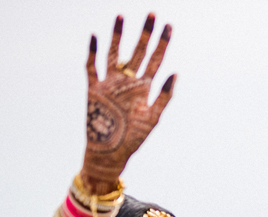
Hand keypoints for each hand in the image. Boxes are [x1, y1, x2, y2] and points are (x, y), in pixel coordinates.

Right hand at [81, 14, 175, 193]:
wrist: (111, 152)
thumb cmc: (134, 138)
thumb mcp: (153, 117)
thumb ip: (164, 95)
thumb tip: (175, 73)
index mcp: (144, 88)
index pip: (156, 60)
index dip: (162, 43)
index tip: (169, 26)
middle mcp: (128, 82)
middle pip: (138, 51)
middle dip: (146, 33)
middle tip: (153, 14)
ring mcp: (110, 83)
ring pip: (114, 53)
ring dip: (118, 35)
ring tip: (121, 16)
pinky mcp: (94, 89)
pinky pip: (92, 67)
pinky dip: (93, 52)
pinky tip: (96, 37)